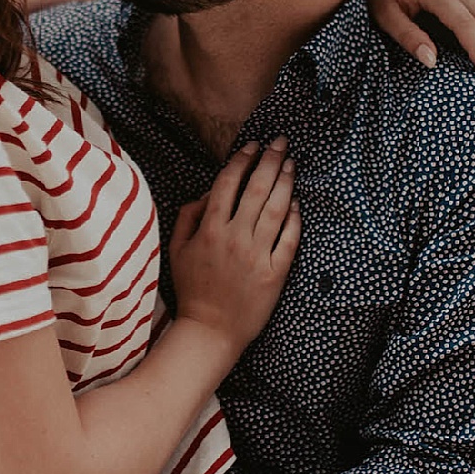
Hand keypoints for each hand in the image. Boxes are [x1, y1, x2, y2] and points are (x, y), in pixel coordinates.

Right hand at [168, 138, 300, 353]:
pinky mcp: (275, 273)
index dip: (242, 160)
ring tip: (291, 164)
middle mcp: (235, 238)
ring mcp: (257, 256)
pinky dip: (294, 218)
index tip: (253, 146)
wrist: (210, 330)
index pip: (228, 183)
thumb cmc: (192, 288)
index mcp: (210, 230)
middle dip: (270, 160)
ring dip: (285, 182)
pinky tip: (296, 202)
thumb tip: (208, 193)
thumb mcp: (177, 249)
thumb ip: (188, 216)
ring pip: (276, 209)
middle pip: (256, 189)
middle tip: (281, 143)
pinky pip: (289, 239)